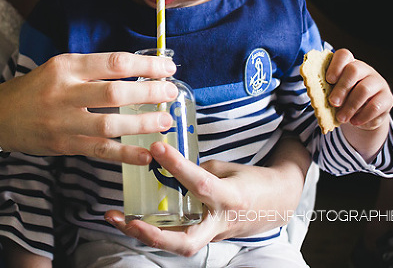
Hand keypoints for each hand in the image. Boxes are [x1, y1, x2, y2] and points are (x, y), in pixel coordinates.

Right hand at [0, 52, 177, 164]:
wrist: (0, 117)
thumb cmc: (36, 88)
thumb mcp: (60, 67)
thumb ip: (93, 69)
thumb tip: (139, 72)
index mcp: (66, 67)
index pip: (113, 63)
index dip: (145, 66)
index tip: (168, 68)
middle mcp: (64, 93)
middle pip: (114, 93)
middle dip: (149, 93)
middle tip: (172, 93)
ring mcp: (64, 122)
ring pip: (110, 125)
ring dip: (142, 124)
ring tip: (165, 121)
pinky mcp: (64, 145)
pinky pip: (100, 152)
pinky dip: (125, 154)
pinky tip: (147, 155)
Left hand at [104, 139, 308, 255]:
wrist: (277, 203)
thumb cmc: (252, 181)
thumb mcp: (227, 168)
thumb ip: (197, 171)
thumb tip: (166, 166)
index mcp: (230, 198)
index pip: (200, 184)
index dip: (177, 166)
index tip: (156, 147)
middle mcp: (219, 223)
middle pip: (184, 242)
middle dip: (152, 235)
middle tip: (125, 219)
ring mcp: (212, 235)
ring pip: (176, 245)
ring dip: (143, 235)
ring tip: (115, 217)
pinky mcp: (205, 237)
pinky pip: (176, 237)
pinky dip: (153, 230)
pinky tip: (130, 218)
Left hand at [325, 49, 392, 130]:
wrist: (362, 116)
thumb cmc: (343, 100)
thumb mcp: (333, 93)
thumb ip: (325, 90)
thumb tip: (314, 92)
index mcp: (348, 64)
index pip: (344, 55)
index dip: (335, 66)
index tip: (328, 80)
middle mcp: (365, 70)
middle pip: (354, 70)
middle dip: (341, 87)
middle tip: (332, 102)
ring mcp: (378, 83)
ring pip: (364, 89)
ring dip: (350, 106)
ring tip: (341, 118)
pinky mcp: (387, 98)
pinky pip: (375, 106)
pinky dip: (362, 116)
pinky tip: (354, 121)